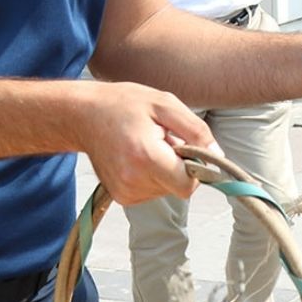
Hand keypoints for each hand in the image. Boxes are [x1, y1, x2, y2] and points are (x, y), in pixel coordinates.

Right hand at [71, 80, 220, 203]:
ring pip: (167, 189)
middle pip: (179, 186)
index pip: (187, 184)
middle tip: (162, 139)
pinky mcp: (121, 197)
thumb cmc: (124, 104)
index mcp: (145, 157)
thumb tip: (217, 155)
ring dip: (166, 169)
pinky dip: (153, 174)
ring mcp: (124, 192)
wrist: (83, 115)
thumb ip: (196, 131)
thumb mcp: (165, 104)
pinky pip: (153, 190)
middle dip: (179, 165)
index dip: (196, 167)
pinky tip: (139, 155)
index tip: (186, 146)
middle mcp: (132, 181)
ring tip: (148, 144)